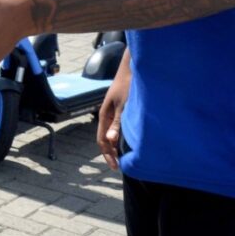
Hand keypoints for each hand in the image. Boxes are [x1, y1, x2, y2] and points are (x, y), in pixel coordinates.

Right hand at [96, 49, 130, 169]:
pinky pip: (118, 127)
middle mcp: (107, 115)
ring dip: (116, 145)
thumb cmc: (128, 85)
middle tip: (120, 165)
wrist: (132, 68)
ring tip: (125, 156)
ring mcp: (113, 112)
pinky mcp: (121, 109)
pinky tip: (129, 140)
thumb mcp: (124, 106)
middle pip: (105, 139)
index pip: (102, 140)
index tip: (116, 167)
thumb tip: (111, 141)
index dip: (108, 155)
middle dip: (111, 153)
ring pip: (112, 133)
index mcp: (104, 116)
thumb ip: (118, 123)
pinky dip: (121, 137)